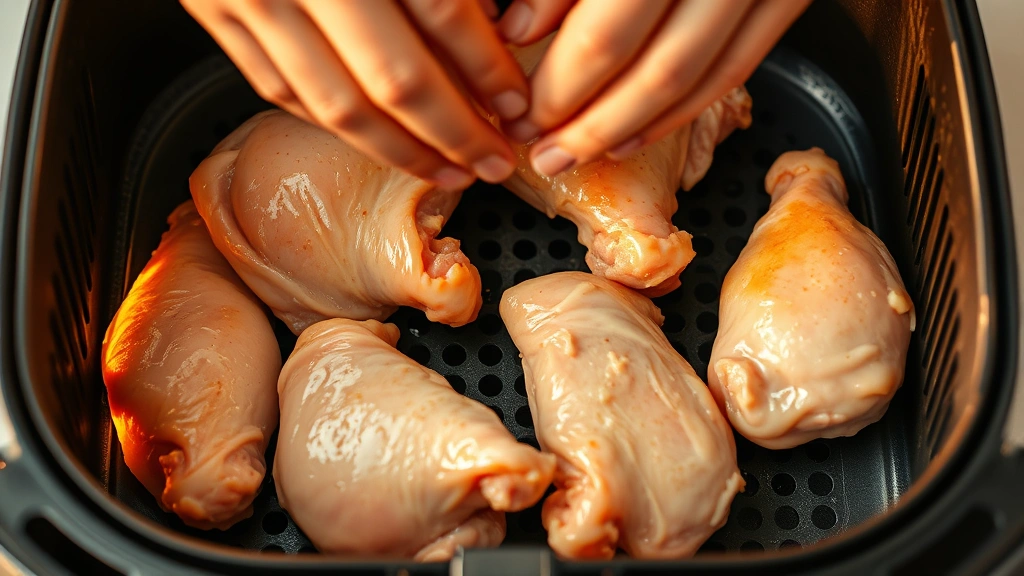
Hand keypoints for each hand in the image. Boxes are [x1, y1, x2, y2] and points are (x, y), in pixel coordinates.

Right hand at [182, 0, 527, 186]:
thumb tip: (494, 22)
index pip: (442, 12)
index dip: (487, 68)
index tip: (516, 102)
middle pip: (393, 79)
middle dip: (454, 133)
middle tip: (493, 162)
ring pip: (335, 104)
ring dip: (400, 149)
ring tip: (446, 170)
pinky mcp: (210, 9)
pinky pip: (281, 88)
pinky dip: (334, 123)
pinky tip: (375, 138)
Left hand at [497, 0, 811, 175]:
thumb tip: (515, 27)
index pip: (608, 32)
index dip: (559, 84)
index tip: (520, 112)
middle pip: (655, 66)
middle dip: (590, 122)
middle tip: (541, 150)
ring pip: (697, 76)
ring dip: (632, 127)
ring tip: (578, 151)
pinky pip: (738, 67)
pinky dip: (685, 109)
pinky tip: (639, 131)